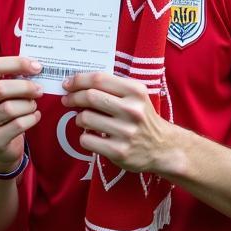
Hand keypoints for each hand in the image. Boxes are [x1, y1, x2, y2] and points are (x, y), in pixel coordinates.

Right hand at [0, 56, 42, 171]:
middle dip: (25, 87)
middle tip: (39, 89)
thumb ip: (12, 77)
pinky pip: (17, 125)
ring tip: (33, 105)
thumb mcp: (2, 92)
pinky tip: (34, 117)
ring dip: (28, 105)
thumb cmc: (3, 110)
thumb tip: (35, 66)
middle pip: (0, 88)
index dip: (17, 63)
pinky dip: (31, 119)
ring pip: (9, 108)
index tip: (37, 67)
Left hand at [62, 71, 177, 173]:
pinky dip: (84, 137)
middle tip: (67, 100)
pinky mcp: (119, 152)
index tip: (67, 84)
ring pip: (85, 118)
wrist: (163, 148)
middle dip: (73, 97)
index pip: (99, 79)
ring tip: (85, 120)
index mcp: (136, 91)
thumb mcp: (135, 96)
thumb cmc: (142, 118)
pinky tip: (93, 137)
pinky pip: (86, 140)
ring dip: (79, 118)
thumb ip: (111, 87)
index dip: (78, 80)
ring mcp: (126, 132)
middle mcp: (132, 110)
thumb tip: (75, 83)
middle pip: (90, 97)